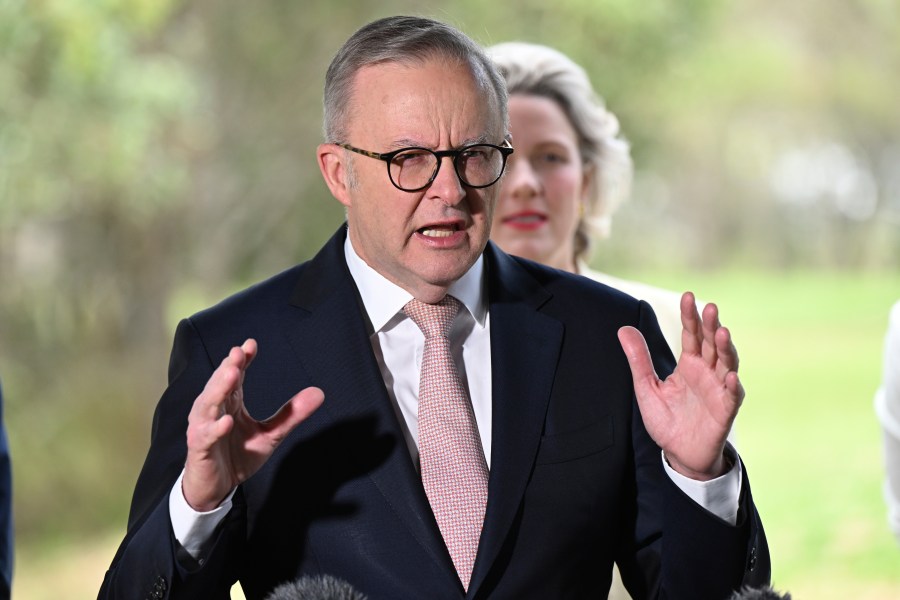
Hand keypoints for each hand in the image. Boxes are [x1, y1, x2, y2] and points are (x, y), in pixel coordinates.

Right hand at [182, 339, 323, 510]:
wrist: (215, 489)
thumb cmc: (237, 456)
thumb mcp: (270, 435)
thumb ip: (291, 415)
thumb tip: (319, 392)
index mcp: (230, 403)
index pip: (234, 376)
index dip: (241, 360)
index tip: (251, 345)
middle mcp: (214, 411)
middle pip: (219, 384)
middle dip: (229, 367)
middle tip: (239, 353)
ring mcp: (203, 428)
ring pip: (208, 404)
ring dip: (219, 389)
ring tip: (232, 375)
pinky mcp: (200, 449)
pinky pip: (206, 436)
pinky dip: (215, 428)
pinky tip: (227, 421)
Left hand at [618, 292, 742, 480]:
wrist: (679, 454)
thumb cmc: (667, 420)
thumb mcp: (646, 387)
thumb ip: (638, 360)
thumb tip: (623, 328)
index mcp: (689, 364)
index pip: (691, 335)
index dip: (690, 316)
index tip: (688, 296)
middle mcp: (708, 372)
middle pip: (711, 343)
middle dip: (711, 325)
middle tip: (709, 307)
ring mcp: (719, 390)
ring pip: (727, 364)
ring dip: (726, 348)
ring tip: (722, 332)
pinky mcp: (725, 411)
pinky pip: (732, 396)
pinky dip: (733, 385)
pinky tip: (730, 376)